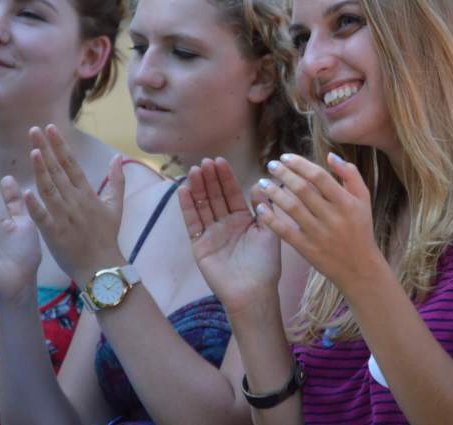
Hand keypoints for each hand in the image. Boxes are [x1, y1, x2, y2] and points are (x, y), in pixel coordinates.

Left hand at [23, 125, 124, 286]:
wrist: (102, 267)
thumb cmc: (107, 237)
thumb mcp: (116, 206)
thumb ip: (117, 180)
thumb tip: (118, 157)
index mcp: (88, 194)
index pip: (71, 164)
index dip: (60, 145)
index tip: (50, 128)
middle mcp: (76, 201)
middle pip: (58, 171)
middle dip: (46, 149)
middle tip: (33, 129)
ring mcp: (65, 217)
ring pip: (50, 189)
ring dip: (41, 169)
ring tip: (32, 150)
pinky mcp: (55, 234)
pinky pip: (43, 217)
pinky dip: (34, 205)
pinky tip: (25, 191)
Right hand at [179, 158, 281, 314]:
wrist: (253, 292)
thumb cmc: (266, 265)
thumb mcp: (269, 232)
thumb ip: (264, 208)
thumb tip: (259, 184)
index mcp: (242, 220)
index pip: (232, 193)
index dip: (226, 178)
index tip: (220, 160)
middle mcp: (225, 224)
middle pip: (215, 196)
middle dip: (210, 179)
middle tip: (204, 161)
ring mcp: (211, 234)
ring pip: (202, 206)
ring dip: (197, 188)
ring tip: (193, 171)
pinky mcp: (199, 245)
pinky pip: (192, 223)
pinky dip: (187, 207)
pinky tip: (183, 190)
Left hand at [255, 152, 384, 291]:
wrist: (360, 268)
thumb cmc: (360, 229)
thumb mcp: (364, 199)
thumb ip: (350, 174)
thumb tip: (330, 155)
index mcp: (346, 202)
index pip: (319, 176)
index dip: (300, 164)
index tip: (285, 157)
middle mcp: (333, 217)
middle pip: (303, 190)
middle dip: (284, 174)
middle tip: (271, 165)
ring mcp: (319, 234)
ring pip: (292, 208)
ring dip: (274, 193)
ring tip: (263, 183)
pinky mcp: (308, 249)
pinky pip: (285, 232)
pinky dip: (271, 219)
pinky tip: (261, 208)